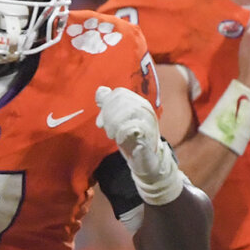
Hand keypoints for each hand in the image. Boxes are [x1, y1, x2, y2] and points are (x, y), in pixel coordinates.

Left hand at [95, 86, 181, 203]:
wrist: (146, 160)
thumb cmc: (130, 138)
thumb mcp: (117, 119)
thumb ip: (109, 105)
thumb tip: (101, 90)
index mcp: (139, 103)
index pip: (119, 93)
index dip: (106, 105)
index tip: (101, 121)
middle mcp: (145, 109)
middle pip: (121, 100)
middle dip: (108, 114)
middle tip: (106, 128)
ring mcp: (148, 121)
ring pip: (127, 111)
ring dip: (113, 123)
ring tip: (112, 134)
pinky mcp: (147, 136)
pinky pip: (132, 127)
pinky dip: (121, 133)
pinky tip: (119, 139)